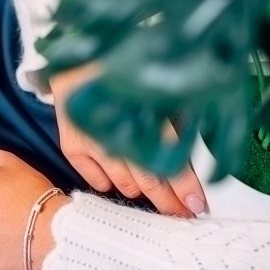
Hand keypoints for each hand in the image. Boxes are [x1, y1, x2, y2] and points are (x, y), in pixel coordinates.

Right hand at [50, 64, 204, 216]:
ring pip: (124, 186)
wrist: (76, 55)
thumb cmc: (123, 69)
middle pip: (148, 182)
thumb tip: (191, 162)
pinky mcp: (72, 147)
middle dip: (169, 202)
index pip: (170, 163)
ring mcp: (90, 142)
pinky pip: (97, 182)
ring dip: (141, 190)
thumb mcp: (157, 91)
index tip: (198, 206)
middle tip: (183, 214)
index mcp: (143, 114)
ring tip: (153, 190)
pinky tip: (118, 174)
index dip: (186, 189)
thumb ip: (176, 123)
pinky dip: (111, 182)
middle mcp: (115, 133)